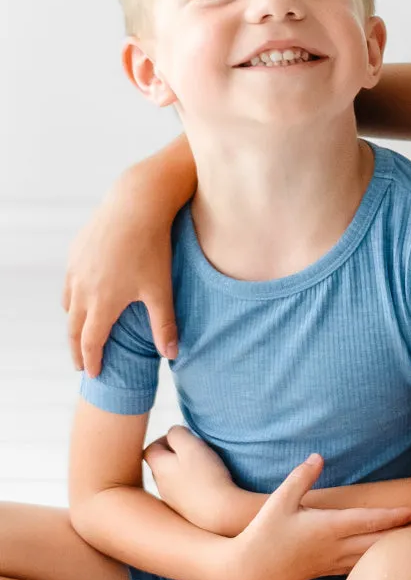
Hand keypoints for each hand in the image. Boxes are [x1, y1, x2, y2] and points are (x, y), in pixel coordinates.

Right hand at [64, 182, 179, 374]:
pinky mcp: (76, 251)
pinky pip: (70, 281)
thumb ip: (164, 325)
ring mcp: (76, 269)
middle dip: (77, 349)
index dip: (92, 360)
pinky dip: (73, 296)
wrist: (135, 205)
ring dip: (73, 322)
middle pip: (73, 327)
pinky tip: (82, 295)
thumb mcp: (161, 290)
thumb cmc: (153, 248)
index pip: (91, 341)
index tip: (94, 374)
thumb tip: (171, 355)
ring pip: (69, 303)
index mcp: (103, 302)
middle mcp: (82, 289)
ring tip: (81, 331)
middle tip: (80, 364)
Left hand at [144, 426, 248, 535]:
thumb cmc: (206, 477)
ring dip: (186, 470)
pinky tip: (210, 484)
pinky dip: (195, 485)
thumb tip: (173, 432)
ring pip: (174, 479)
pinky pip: (187, 492)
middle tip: (196, 450)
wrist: (220, 514)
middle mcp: (161, 485)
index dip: (165, 439)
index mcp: (159, 467)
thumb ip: (178, 434)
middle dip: (176, 454)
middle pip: (162, 464)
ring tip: (206, 466)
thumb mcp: (192, 446)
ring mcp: (174, 500)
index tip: (184, 437)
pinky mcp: (187, 511)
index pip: (151, 448)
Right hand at [227, 454, 410, 579]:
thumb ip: (301, 477)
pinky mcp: (325, 571)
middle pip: (376, 542)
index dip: (391, 517)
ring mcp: (331, 562)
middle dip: (404, 535)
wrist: (246, 571)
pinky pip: (357, 567)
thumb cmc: (262, 533)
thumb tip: (319, 456)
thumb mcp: (278, 500)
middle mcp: (333, 547)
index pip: (366, 522)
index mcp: (325, 528)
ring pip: (370, 557)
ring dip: (394, 549)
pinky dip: (375, 562)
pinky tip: (388, 560)